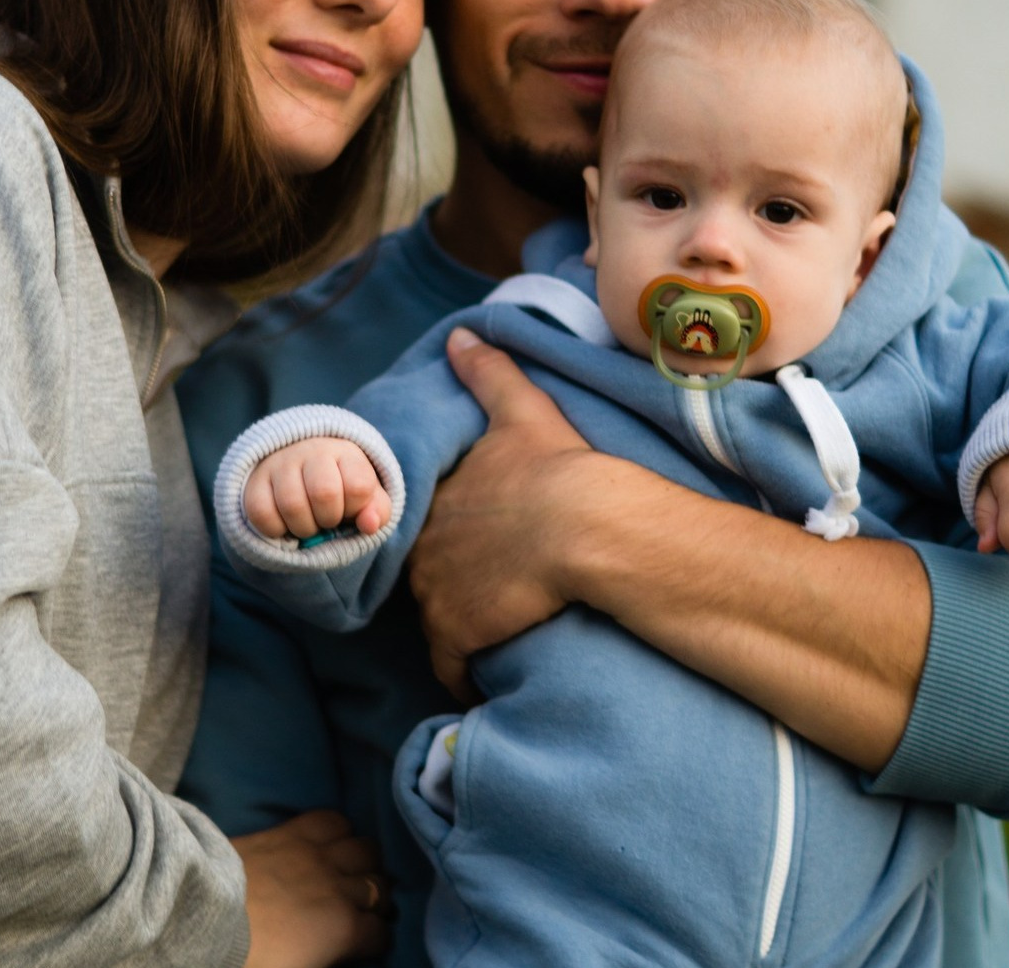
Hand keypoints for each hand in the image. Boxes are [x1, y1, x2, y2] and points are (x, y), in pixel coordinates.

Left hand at [232, 810, 389, 967]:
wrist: (207, 919)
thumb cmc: (250, 959)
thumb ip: (324, 957)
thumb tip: (333, 951)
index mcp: (343, 930)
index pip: (381, 933)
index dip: (378, 940)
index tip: (370, 942)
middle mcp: (340, 888)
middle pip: (380, 887)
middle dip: (378, 900)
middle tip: (366, 909)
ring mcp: (318, 855)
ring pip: (366, 849)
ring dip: (366, 864)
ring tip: (356, 873)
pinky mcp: (294, 832)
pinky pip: (332, 819)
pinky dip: (340, 829)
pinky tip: (334, 841)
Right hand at [245, 438, 391, 538]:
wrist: (298, 467)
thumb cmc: (339, 487)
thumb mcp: (366, 497)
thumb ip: (377, 511)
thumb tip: (369, 524)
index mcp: (345, 452)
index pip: (359, 486)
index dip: (356, 509)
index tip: (350, 509)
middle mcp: (312, 450)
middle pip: (324, 493)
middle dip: (329, 519)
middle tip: (327, 520)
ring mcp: (280, 463)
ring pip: (292, 505)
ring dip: (304, 527)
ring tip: (307, 523)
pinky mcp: (255, 480)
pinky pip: (262, 513)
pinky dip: (276, 530)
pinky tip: (285, 524)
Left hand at [408, 328, 598, 699]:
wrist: (585, 526)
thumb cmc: (557, 467)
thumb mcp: (522, 410)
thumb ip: (486, 373)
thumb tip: (459, 335)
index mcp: (437, 498)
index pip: (427, 523)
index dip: (447, 534)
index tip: (469, 544)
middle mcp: (423, 546)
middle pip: (425, 569)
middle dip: (447, 578)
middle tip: (482, 586)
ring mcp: (435, 593)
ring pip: (435, 614)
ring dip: (456, 622)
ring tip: (488, 627)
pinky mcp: (457, 634)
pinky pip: (448, 665)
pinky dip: (460, 671)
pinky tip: (478, 674)